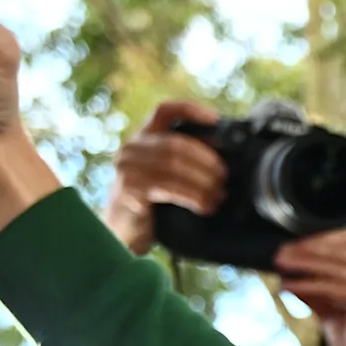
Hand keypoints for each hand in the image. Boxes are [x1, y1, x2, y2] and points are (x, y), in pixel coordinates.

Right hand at [103, 98, 224, 255]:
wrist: (122, 236)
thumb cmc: (150, 207)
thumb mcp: (165, 177)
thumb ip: (183, 162)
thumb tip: (220, 159)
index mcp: (142, 139)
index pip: (164, 110)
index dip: (191, 109)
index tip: (216, 120)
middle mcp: (131, 149)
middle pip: (176, 143)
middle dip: (207, 160)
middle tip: (224, 177)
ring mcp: (128, 168)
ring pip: (174, 164)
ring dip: (203, 181)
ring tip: (218, 195)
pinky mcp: (130, 190)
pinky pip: (169, 187)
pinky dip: (193, 196)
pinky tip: (205, 205)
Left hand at [274, 230, 345, 345]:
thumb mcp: (329, 312)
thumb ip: (313, 295)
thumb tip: (288, 280)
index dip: (319, 238)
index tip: (292, 244)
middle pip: (338, 248)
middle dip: (306, 247)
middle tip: (280, 251)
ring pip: (332, 265)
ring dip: (303, 262)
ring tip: (280, 263)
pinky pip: (330, 287)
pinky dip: (306, 284)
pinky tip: (288, 285)